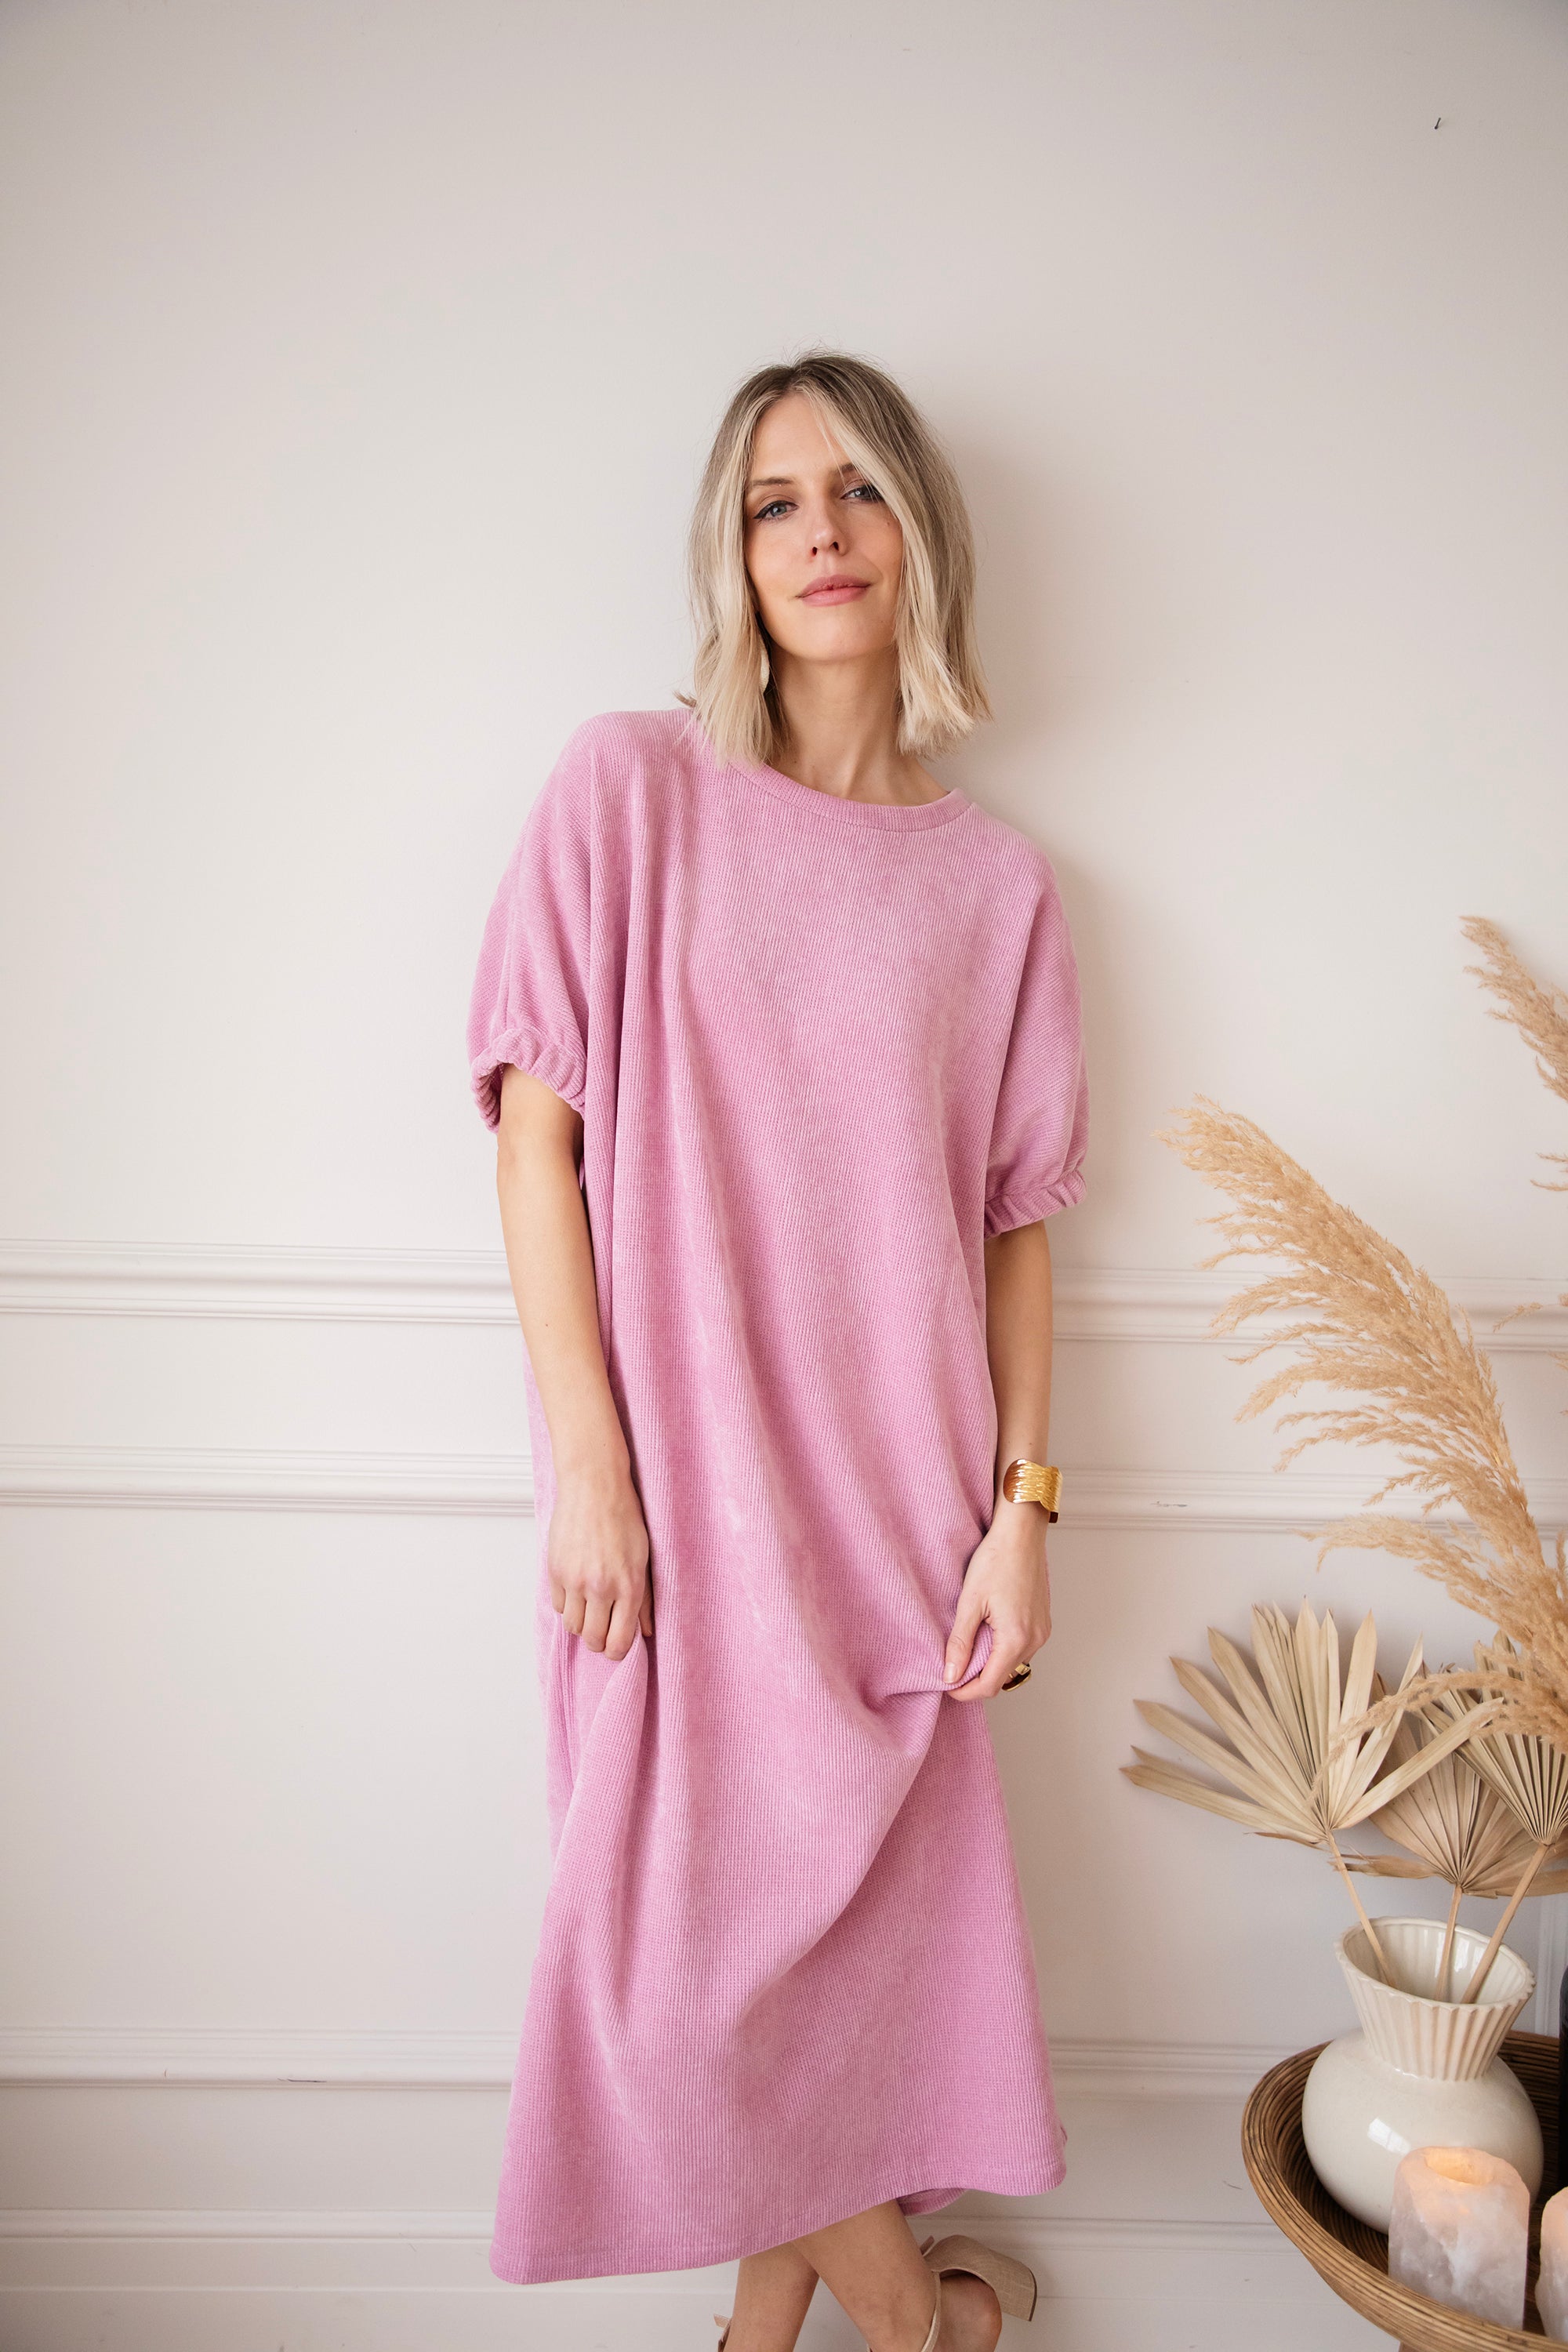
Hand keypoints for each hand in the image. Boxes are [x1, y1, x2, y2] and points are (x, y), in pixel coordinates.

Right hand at [545, 1463, 652, 1661]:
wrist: (593, 1487)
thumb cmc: (623, 1518)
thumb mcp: (644, 1558)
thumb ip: (644, 1599)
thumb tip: (645, 1631)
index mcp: (629, 1586)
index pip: (619, 1641)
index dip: (617, 1652)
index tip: (617, 1647)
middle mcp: (601, 1587)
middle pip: (593, 1640)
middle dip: (598, 1641)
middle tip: (603, 1629)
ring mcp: (575, 1581)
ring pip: (573, 1626)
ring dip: (582, 1623)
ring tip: (590, 1607)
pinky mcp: (555, 1571)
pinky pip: (558, 1606)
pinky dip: (568, 1604)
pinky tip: (577, 1589)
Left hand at [943, 1503, 1050, 1700]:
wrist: (1021, 1533)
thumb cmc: (996, 1560)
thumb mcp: (969, 1602)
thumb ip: (960, 1642)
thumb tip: (950, 1675)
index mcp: (1016, 1638)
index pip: (990, 1685)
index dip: (966, 1691)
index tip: (947, 1685)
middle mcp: (1035, 1640)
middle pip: (1003, 1677)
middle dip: (976, 1678)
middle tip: (952, 1666)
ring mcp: (1042, 1631)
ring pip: (1013, 1663)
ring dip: (990, 1663)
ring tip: (967, 1648)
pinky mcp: (1043, 1621)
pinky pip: (1022, 1647)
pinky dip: (1003, 1649)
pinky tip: (986, 1633)